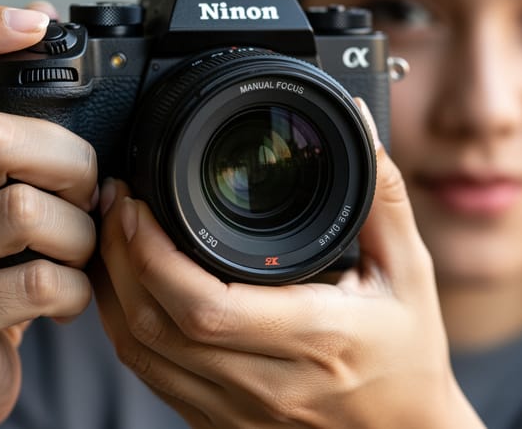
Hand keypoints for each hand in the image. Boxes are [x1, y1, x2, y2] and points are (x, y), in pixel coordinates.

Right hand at [0, 4, 95, 428]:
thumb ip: (4, 145)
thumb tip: (44, 31)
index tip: (33, 21)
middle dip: (69, 161)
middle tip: (88, 193)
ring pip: (25, 212)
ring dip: (80, 234)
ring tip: (79, 255)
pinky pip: (39, 281)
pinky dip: (75, 290)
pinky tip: (66, 299)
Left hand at [94, 102, 483, 427]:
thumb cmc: (410, 357)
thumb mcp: (409, 271)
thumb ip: (382, 195)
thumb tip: (358, 122)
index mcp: (316, 338)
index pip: (206, 306)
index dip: (153, 255)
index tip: (138, 204)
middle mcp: (268, 383)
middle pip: (155, 327)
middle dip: (119, 258)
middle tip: (115, 203)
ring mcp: (237, 411)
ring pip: (142, 355)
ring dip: (114, 291)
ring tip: (112, 236)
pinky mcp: (220, 424)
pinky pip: (152, 378)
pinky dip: (128, 328)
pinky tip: (129, 288)